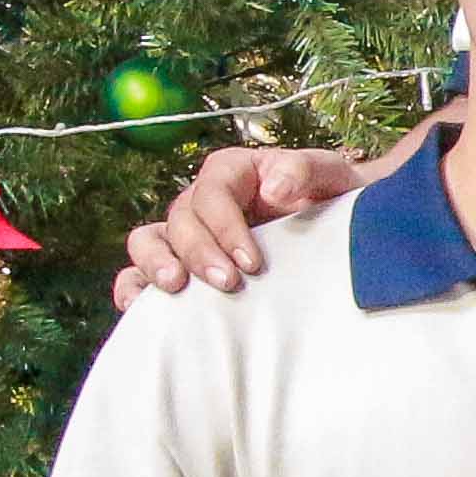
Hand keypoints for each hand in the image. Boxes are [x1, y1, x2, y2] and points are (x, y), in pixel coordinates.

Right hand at [113, 145, 360, 310]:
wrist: (342, 227)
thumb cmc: (333, 197)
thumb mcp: (330, 174)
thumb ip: (304, 170)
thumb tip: (274, 189)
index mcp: (232, 172)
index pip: (212, 194)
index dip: (226, 227)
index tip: (252, 262)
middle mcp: (202, 201)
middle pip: (180, 220)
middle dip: (199, 252)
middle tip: (227, 283)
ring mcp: (187, 233)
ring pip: (148, 240)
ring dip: (156, 264)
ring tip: (175, 288)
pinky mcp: (182, 265)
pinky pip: (140, 271)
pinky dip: (133, 286)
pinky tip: (138, 307)